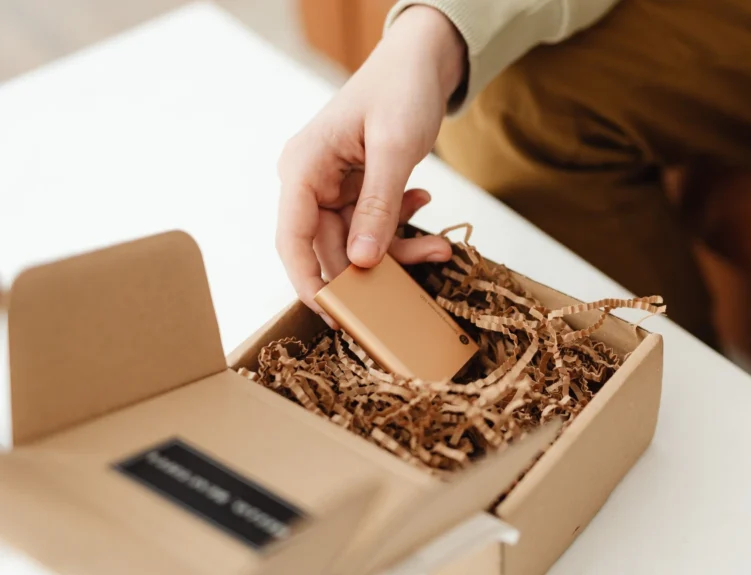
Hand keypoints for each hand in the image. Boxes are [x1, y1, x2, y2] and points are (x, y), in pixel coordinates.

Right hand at [276, 6, 466, 327]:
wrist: (422, 61)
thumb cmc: (401, 90)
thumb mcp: (395, 148)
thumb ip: (377, 206)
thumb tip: (361, 261)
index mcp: (303, 168)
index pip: (293, 239)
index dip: (310, 283)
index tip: (335, 317)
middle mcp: (311, 181)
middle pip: (331, 248)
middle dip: (377, 266)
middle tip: (418, 276)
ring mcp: (334, 187)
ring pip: (358, 242)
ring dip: (399, 247)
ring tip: (439, 245)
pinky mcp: (357, 189)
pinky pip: (374, 224)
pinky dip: (401, 224)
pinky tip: (422, 204)